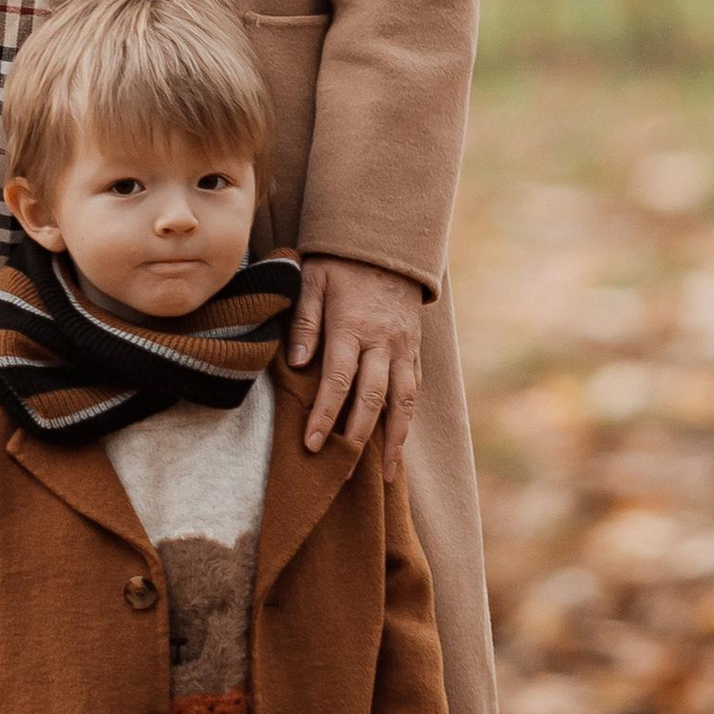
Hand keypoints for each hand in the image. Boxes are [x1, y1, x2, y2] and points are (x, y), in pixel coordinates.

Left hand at [287, 254, 426, 461]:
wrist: (387, 241)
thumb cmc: (340, 262)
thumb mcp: (313, 281)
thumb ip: (305, 322)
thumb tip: (299, 364)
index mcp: (352, 325)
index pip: (339, 380)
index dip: (326, 414)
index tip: (313, 443)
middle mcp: (383, 340)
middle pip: (374, 396)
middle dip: (358, 436)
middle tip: (342, 468)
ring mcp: (404, 346)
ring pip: (404, 399)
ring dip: (396, 438)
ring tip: (386, 472)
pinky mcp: (415, 347)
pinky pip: (414, 387)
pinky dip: (408, 417)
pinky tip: (399, 439)